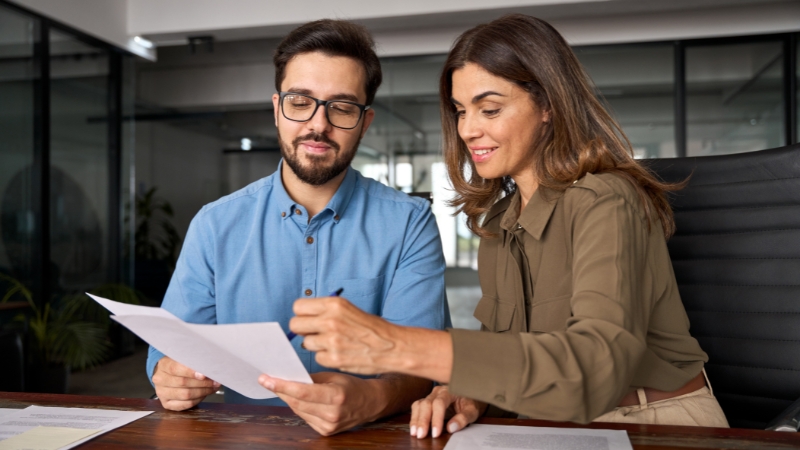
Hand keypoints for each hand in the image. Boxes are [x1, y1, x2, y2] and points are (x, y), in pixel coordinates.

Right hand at [151, 356, 219, 410]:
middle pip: (183, 382)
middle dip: (203, 382)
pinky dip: (198, 399)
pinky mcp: (166, 404)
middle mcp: (160, 379)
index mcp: (163, 365)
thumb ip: (194, 362)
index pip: (175, 368)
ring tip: (212, 387)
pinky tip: (204, 394)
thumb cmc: (179, 365)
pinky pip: (186, 404)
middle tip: (215, 381)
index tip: (203, 374)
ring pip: (185, 394)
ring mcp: (162, 393)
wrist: (167, 374)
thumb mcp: (184, 358)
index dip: (190, 372)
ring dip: (203, 391)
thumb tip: (209, 367)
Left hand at [258, 371, 383, 435]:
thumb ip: (311, 378)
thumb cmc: (352, 386)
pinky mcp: (326, 432)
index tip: (266, 379)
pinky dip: (299, 407)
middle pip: (297, 402)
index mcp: (336, 396)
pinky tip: (297, 399)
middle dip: (280, 391)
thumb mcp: (333, 376)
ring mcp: (329, 425)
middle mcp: (332, 414)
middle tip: (267, 380)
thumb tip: (288, 377)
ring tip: (280, 387)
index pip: (302, 392)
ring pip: (298, 411)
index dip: (282, 386)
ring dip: (288, 398)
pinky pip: (305, 417)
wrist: (370, 403)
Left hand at [290, 296, 399, 374]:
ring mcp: (331, 341)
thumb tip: (304, 317)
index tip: (309, 319)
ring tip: (333, 343)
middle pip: (296, 325)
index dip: (303, 314)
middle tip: (315, 333)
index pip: (298, 306)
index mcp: (334, 304)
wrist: (392, 346)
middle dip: (303, 330)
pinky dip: (325, 357)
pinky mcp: (333, 358)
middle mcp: (330, 320)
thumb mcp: (349, 309)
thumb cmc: (371, 328)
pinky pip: (317, 357)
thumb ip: (326, 311)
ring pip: (306, 343)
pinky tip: (339, 353)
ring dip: (316, 345)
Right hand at [409, 385, 486, 438]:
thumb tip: (450, 427)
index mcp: (449, 391)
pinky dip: (414, 418)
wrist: (469, 397)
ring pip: (419, 405)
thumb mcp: (472, 411)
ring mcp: (431, 396)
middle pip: (426, 404)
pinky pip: (417, 408)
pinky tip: (414, 428)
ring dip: (416, 420)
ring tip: (415, 433)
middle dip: (423, 420)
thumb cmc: (470, 403)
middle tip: (421, 435)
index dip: (436, 418)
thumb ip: (463, 418)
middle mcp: (437, 392)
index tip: (436, 433)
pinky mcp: (426, 402)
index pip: (439, 403)